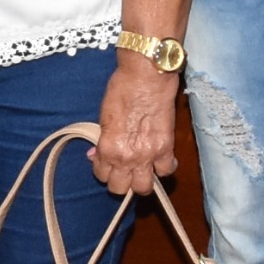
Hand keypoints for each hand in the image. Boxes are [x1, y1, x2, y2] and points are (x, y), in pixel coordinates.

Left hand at [90, 52, 184, 196]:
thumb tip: (96, 153)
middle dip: (119, 180)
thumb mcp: (103, 116)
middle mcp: (127, 157)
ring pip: (143, 187)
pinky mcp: (167, 148)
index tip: (107, 162)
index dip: (103, 169)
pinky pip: (166, 170)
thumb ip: (101, 139)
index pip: (101, 174)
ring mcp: (148, 155)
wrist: (147, 76)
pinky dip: (163, 168)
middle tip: (122, 169)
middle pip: (120, 188)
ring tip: (140, 170)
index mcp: (108, 148)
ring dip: (141, 181)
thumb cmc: (122, 89)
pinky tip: (159, 161)